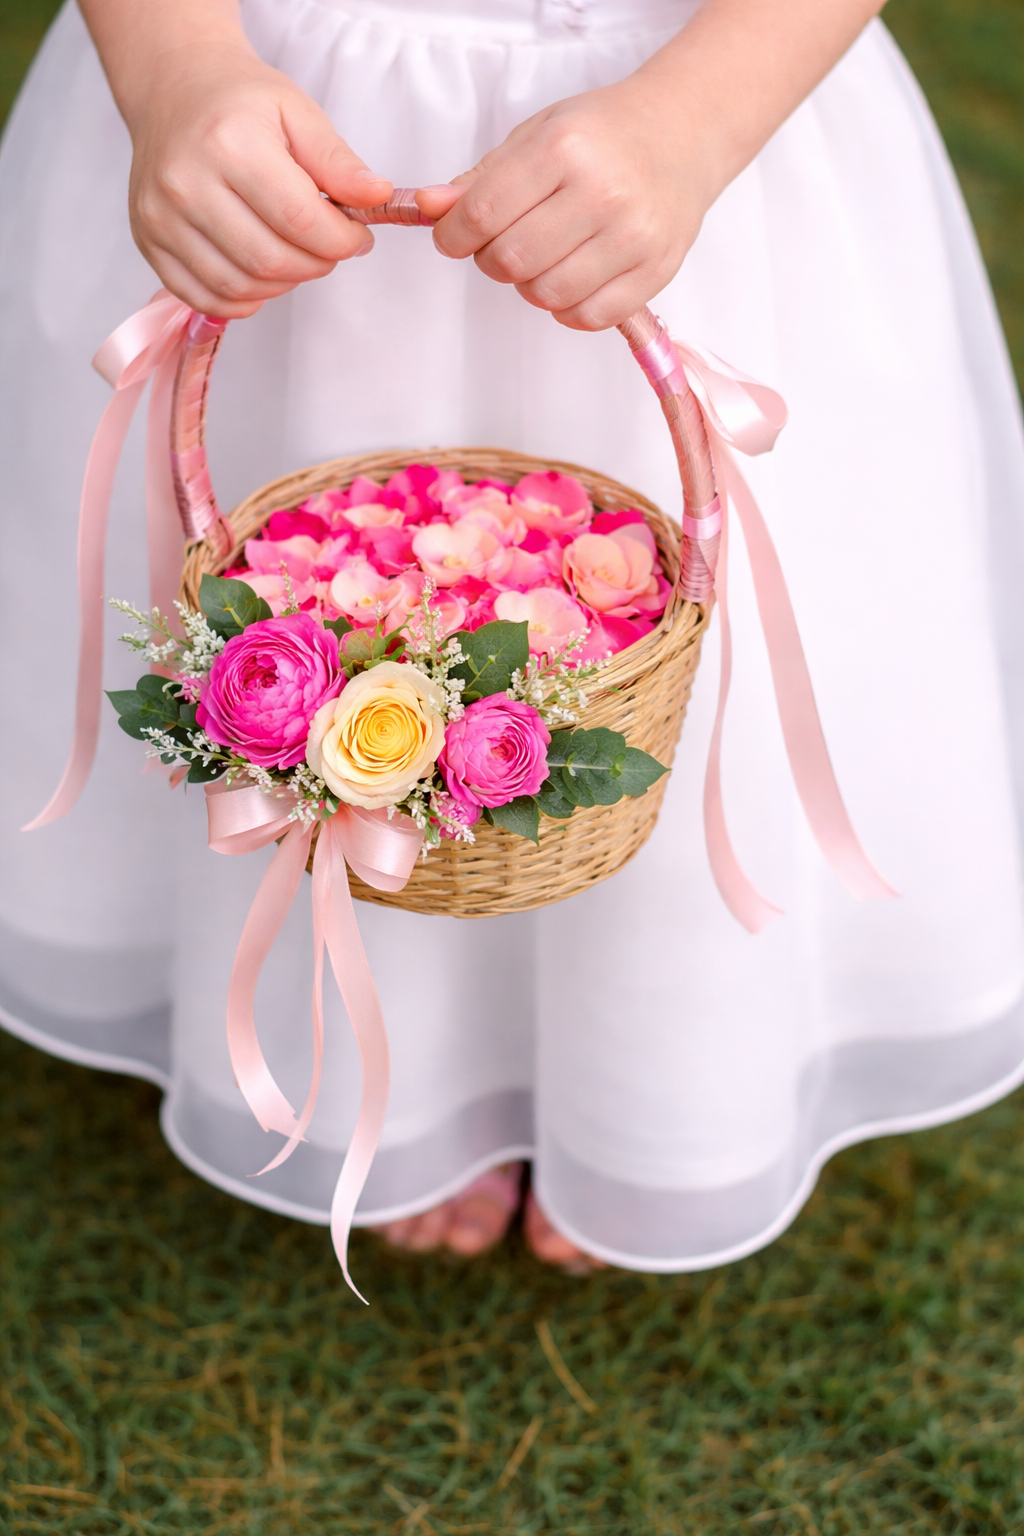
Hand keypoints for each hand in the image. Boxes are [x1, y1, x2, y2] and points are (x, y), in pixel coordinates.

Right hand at [125, 42, 392, 316]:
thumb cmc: (238, 101)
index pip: (300, 220)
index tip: (357, 235)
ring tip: (296, 254)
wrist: (174, 91)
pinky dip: (243, 300)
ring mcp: (161, 217)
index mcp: (228, 144)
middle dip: (316, 264)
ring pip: (240, 287)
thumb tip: (376, 197)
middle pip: (271, 260)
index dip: (341, 240)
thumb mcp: (298, 113)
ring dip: (283, 283)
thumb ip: (338, 161)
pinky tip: (261, 273)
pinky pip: (204, 297)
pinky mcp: (148, 241)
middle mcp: (186, 184)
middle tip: (329, 247)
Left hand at [423, 78, 712, 330]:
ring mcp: (633, 236)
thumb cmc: (602, 135)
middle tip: (504, 244)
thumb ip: (481, 178)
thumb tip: (429, 208)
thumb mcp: (536, 135)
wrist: (682, 134)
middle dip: (491, 260)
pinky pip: (587, 317)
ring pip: (546, 294)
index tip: (453, 238)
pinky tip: (570, 279)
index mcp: (564, 148)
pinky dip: (566, 308)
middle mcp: (602, 192)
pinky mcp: (654, 271)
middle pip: (511, 261)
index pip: (482, 214)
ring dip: (529, 285)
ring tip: (542, 258)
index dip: (453, 237)